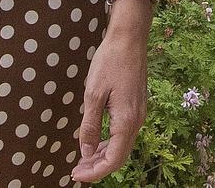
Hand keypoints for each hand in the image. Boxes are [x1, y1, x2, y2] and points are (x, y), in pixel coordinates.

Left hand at [71, 14, 148, 180]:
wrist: (129, 39)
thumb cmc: (110, 62)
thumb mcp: (93, 94)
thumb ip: (90, 126)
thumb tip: (85, 152)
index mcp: (126, 121)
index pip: (113, 159)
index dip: (95, 172)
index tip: (76, 175)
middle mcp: (136, 122)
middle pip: (119, 156)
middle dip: (98, 166)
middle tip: (76, 170)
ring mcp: (138, 114)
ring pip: (121, 145)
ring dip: (103, 155)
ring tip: (83, 159)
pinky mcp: (136, 107)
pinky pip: (123, 133)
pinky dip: (109, 142)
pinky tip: (95, 141)